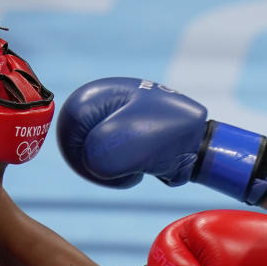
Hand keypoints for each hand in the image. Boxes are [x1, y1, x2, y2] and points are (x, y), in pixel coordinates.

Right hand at [56, 77, 266, 204]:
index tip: (105, 165)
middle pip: (78, 144)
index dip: (82, 154)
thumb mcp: (132, 146)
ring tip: (137, 168)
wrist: (198, 144)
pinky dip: (122, 170)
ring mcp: (111, 120)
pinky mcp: (122, 136)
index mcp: (99, 94)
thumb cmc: (169, 137)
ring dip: (113, 170)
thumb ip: (100, 156)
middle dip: (99, 164)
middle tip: (126, 171)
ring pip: (93, 157)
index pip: (68, 128)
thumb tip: (92, 164)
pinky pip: (108, 160)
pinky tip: (142, 168)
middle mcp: (101, 103)